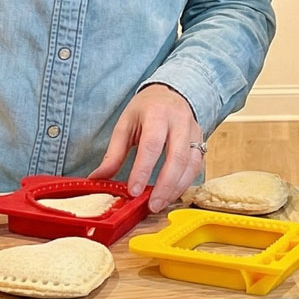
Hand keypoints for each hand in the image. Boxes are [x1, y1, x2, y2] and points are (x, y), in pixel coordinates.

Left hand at [89, 84, 203, 211]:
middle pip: (177, 157)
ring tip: (160, 203)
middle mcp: (180, 121)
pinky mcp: (201, 141)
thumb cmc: (146, 109)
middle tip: (152, 205)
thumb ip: (113, 153)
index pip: (152, 145)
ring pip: (191, 164)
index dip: (143, 170)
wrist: (170, 93)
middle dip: (165, 185)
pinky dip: (185, 183)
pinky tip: (172, 194)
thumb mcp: (125, 124)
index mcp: (157, 113)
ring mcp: (194, 131)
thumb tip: (97, 179)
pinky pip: (197, 166)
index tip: (134, 191)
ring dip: (176, 188)